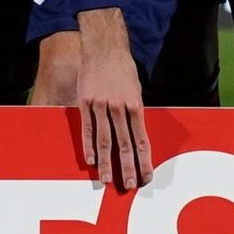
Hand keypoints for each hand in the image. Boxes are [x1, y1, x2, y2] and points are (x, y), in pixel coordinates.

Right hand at [72, 10, 150, 190]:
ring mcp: (101, 105)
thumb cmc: (123, 71)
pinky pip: (87, 129)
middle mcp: (119, 107)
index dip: (144, 160)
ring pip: (104, 140)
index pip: (141, 139)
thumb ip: (135, 113)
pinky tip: (91, 162)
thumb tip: (138, 137)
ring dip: (107, 163)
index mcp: (136, 106)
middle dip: (128, 167)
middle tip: (130, 185)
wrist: (104, 49)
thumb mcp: (136, 90)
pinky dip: (88, 146)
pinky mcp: (86, 103)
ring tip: (108, 180)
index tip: (147, 176)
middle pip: (124, 144)